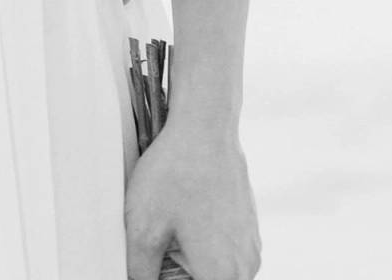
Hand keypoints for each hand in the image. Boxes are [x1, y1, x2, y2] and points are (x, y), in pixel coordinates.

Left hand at [125, 120, 260, 278]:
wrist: (205, 126)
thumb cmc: (175, 172)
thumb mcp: (143, 228)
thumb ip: (140, 271)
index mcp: (222, 276)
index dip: (166, 278)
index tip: (156, 262)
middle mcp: (245, 268)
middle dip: (176, 273)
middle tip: (158, 245)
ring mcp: (251, 247)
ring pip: (215, 271)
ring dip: (190, 261)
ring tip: (170, 226)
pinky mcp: (249, 228)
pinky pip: (225, 252)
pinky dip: (203, 245)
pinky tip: (185, 214)